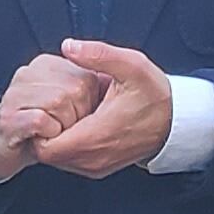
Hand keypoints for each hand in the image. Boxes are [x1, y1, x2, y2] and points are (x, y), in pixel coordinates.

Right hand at [0, 54, 100, 182]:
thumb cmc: (38, 126)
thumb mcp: (66, 101)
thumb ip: (84, 87)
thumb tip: (111, 82)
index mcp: (45, 65)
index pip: (86, 76)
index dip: (90, 103)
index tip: (76, 115)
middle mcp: (28, 74)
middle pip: (75, 88)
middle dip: (78, 115)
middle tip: (63, 126)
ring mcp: (15, 94)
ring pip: (59, 101)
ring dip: (63, 126)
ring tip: (51, 131)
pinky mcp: (8, 117)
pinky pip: (41, 120)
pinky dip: (49, 134)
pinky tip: (41, 137)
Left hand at [29, 38, 176, 177]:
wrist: (176, 122)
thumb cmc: (155, 96)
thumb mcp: (131, 66)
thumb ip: (98, 54)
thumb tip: (68, 45)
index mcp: (96, 136)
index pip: (45, 147)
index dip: (38, 127)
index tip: (43, 106)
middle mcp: (93, 158)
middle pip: (46, 155)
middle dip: (42, 131)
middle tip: (49, 107)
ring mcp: (96, 167)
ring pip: (57, 160)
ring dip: (53, 139)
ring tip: (60, 114)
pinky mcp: (99, 168)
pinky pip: (70, 162)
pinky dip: (65, 146)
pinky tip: (73, 123)